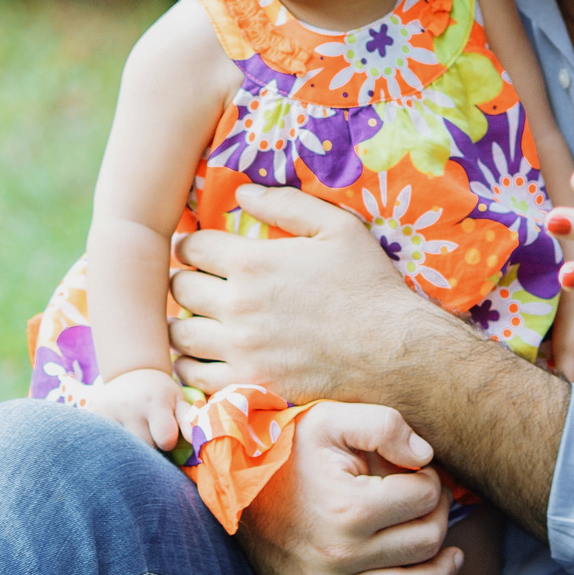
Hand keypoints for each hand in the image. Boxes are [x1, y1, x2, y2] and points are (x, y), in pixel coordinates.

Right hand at [83, 366, 189, 453]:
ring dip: (128, 451)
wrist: (130, 373)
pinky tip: (116, 440)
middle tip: (149, 440)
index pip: (164, 440)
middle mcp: (128, 406)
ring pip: (119, 450)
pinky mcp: (90, 414)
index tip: (166, 437)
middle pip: (141, 448)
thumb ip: (189, 421)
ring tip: (134, 441)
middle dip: (148, 450)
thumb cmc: (160, 393)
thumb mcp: (179, 400)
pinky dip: (109, 447)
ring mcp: (106, 411)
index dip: (167, 443)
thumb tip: (197, 442)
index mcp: (154, 402)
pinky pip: (101, 443)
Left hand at [169, 186, 461, 404]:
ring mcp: (240, 348)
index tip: (198, 251)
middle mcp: (238, 304)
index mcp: (253, 261)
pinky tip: (200, 357)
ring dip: (181, 324)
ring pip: (179, 334)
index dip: (191, 245)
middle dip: (184, 282)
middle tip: (195, 284)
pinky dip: (188, 365)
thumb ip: (286, 204)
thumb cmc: (368, 286)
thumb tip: (243, 192)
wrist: (394, 351)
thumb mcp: (338, 228)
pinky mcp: (248, 383)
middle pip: (179, 289)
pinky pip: (194, 375)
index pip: (192, 247)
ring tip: (194, 320)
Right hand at [236, 401, 462, 574]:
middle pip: (423, 544)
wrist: (229, 482)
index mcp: (349, 508)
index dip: (432, 482)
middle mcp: (339, 555)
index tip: (420, 475)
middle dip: (439, 520)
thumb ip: (384, 425)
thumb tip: (426, 458)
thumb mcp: (330, 419)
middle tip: (434, 506)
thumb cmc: (286, 446)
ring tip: (452, 557)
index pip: (423, 499)